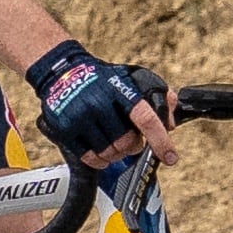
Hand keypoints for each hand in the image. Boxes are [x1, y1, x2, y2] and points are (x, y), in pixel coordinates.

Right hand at [29, 40, 175, 168]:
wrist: (62, 72)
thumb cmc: (103, 79)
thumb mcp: (133, 77)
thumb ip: (158, 96)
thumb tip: (170, 123)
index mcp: (119, 89)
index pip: (145, 118)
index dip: (160, 141)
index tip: (170, 157)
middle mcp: (98, 102)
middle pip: (127, 142)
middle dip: (135, 146)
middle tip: (133, 141)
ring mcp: (79, 117)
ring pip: (110, 153)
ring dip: (117, 154)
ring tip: (115, 142)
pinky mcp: (65, 129)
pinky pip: (90, 158)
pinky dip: (101, 161)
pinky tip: (102, 151)